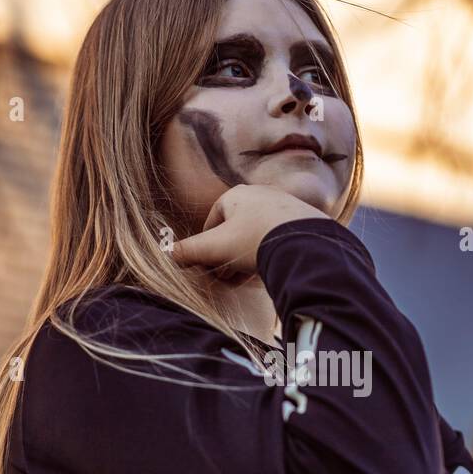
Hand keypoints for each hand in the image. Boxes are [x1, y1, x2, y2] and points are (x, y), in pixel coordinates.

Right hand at [170, 183, 328, 279]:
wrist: (306, 243)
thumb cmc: (255, 240)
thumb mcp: (216, 248)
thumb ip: (188, 251)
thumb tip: (166, 254)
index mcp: (235, 195)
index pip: (212, 221)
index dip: (207, 247)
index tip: (208, 266)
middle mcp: (260, 194)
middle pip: (234, 230)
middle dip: (227, 256)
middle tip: (227, 278)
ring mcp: (282, 206)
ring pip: (255, 236)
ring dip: (246, 259)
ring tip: (246, 278)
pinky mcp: (301, 220)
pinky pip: (277, 239)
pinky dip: (268, 255)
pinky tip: (268, 271)